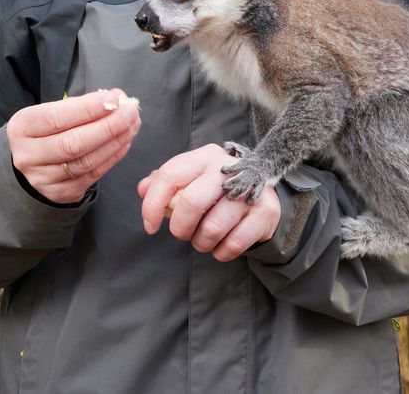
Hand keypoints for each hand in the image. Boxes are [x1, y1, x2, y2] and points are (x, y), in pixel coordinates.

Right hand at [8, 89, 140, 203]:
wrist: (30, 160)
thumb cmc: (46, 129)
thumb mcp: (50, 112)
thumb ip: (79, 106)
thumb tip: (115, 99)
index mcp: (22, 128)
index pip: (56, 118)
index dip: (88, 109)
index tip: (114, 98)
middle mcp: (28, 156)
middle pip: (73, 143)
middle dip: (108, 126)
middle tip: (131, 112)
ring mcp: (43, 179)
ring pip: (85, 162)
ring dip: (115, 142)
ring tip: (132, 125)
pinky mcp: (60, 193)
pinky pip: (92, 175)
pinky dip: (113, 157)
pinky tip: (125, 142)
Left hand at [138, 143, 280, 261]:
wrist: (263, 192)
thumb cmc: (217, 188)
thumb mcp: (192, 178)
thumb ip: (165, 182)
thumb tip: (143, 189)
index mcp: (205, 157)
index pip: (170, 175)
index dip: (153, 204)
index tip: (149, 226)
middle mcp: (228, 168)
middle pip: (192, 202)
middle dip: (180, 228)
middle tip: (182, 234)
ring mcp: (250, 189)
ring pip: (212, 228)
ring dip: (201, 243)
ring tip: (202, 240)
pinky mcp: (265, 211)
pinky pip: (233, 244)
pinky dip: (220, 252)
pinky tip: (220, 246)